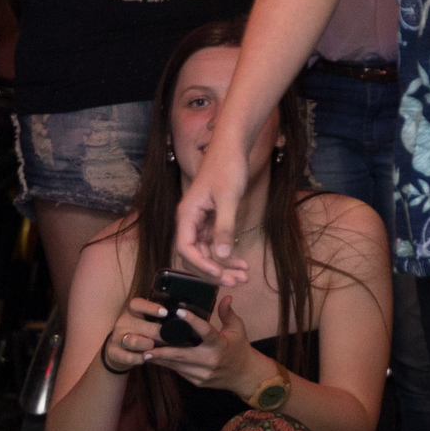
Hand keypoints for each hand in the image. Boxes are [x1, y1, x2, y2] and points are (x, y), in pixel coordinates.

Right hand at [101, 296, 167, 371]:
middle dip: (160, 334)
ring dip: (148, 345)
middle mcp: (122, 322)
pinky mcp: (114, 352)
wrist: (119, 349)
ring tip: (156, 347)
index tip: (165, 313)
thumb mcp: (146, 321)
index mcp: (131, 311)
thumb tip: (182, 317)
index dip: (151, 308)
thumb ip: (159, 318)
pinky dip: (140, 358)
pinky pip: (129, 357)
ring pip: (134, 341)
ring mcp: (117, 338)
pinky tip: (146, 358)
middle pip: (142, 326)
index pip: (137, 304)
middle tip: (174, 338)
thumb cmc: (140, 333)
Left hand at [145, 296, 255, 391]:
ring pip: (177, 366)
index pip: (204, 331)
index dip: (191, 321)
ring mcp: (203, 373)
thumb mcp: (237, 329)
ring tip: (143, 352)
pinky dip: (167, 365)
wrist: (244, 376)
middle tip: (146, 346)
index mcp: (220, 344)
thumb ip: (228, 313)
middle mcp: (210, 360)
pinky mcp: (197, 381)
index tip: (177, 312)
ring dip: (160, 359)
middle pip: (183, 355)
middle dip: (162, 352)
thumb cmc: (240, 348)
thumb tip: (226, 296)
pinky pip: (179, 372)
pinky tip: (156, 358)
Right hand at [174, 138, 252, 284]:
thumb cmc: (227, 168)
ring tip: (244, 276)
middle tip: (235, 282)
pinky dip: (227, 254)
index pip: (185, 248)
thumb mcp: (228, 198)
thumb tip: (220, 255)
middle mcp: (189, 220)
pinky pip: (215, 243)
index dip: (200, 265)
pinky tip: (242, 263)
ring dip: (223, 266)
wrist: (232, 147)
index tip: (219, 274)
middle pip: (196, 254)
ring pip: (207, 251)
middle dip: (214, 270)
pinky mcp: (211, 219)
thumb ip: (224, 227)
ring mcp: (200, 221)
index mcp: (187, 214)